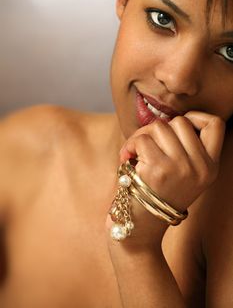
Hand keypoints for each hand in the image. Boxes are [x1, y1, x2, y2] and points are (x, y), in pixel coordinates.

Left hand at [112, 111, 225, 242]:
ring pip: (160, 127)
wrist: (140, 231)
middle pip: (180, 122)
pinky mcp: (159, 170)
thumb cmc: (155, 197)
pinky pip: (142, 139)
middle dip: (157, 129)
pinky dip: (129, 146)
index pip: (215, 124)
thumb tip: (167, 119)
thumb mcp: (183, 175)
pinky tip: (127, 160)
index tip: (174, 130)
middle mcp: (201, 167)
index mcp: (210, 167)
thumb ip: (184, 148)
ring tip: (134, 153)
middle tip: (145, 145)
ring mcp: (182, 168)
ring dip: (141, 136)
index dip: (194, 118)